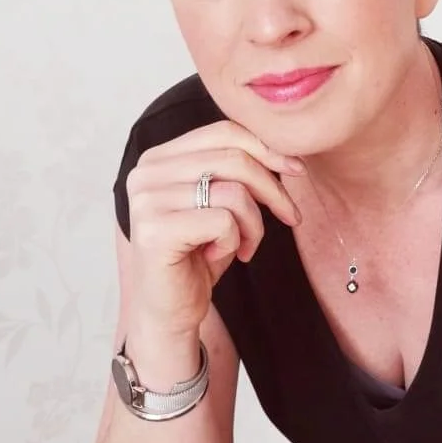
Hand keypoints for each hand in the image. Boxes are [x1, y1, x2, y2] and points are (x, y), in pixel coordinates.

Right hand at [125, 120, 303, 340]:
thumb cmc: (198, 255)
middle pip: (233, 158)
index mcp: (159, 157)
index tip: (295, 171)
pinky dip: (235, 241)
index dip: (267, 148)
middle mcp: (146, 172)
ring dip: (254, 224)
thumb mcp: (220, 204)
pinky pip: (223, 221)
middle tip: (289, 216)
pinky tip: (220, 256)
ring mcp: (147, 200)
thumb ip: (237, 172)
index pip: (224, 132)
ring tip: (245, 245)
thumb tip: (287, 152)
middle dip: (273, 189)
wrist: (170, 311)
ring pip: (233, 192)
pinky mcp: (154, 230)